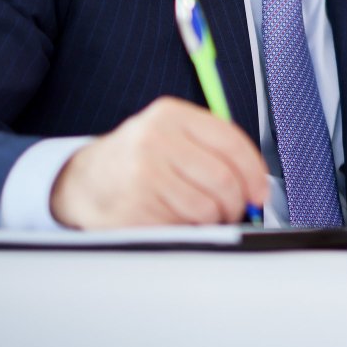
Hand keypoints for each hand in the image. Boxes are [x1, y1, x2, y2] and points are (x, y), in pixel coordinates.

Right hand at [50, 96, 268, 227]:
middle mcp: (155, 140)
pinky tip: (176, 218)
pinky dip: (188, 230)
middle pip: (222, 179)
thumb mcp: (172, 133)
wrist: (86, 178)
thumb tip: (258, 185)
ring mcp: (141, 175)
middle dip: (236, 202)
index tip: (259, 191)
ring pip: (205, 208)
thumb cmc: (141, 157)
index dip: (254, 172)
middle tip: (234, 210)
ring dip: (214, 220)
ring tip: (204, 215)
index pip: (230, 142)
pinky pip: (181, 228)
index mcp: (171, 115)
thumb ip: (213, 148)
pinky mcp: (132, 208)